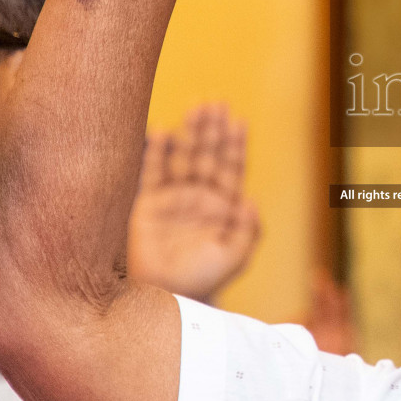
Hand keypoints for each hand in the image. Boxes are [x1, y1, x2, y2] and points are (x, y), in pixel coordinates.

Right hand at [128, 103, 259, 302]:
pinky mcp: (148, 203)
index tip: (238, 121)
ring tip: (195, 108)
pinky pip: (153, 172)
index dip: (235, 145)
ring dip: (190, 133)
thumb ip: (248, 231)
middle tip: (215, 103)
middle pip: (208, 155)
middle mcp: (199, 197)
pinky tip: (162, 132)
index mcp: (223, 206)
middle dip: (212, 130)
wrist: (165, 297)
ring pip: (184, 157)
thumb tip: (251, 200)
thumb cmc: (203, 279)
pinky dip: (157, 152)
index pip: (232, 168)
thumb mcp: (234, 258)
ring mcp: (174, 198)